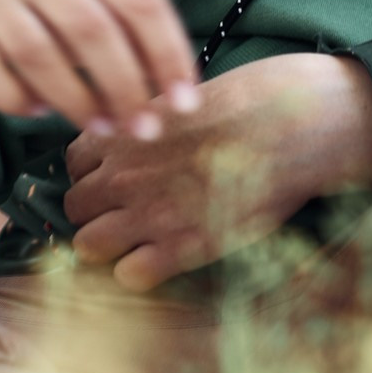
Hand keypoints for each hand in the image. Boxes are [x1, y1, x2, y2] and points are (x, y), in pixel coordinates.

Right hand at [0, 0, 199, 133]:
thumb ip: (130, 33)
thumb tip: (171, 93)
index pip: (139, 3)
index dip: (167, 55)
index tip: (184, 102)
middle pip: (90, 29)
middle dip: (124, 86)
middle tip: (143, 128)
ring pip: (38, 54)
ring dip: (77, 100)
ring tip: (102, 127)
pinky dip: (21, 101)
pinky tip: (41, 112)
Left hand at [61, 55, 371, 293]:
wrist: (297, 126)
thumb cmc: (255, 102)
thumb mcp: (188, 96)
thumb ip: (153, 121)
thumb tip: (144, 134)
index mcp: (126, 132)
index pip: (74, 163)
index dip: (95, 173)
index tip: (118, 178)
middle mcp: (124, 174)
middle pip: (75, 206)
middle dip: (97, 211)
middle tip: (131, 213)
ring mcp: (148, 213)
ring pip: (87, 245)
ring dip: (110, 245)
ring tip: (144, 240)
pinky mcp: (181, 248)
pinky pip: (128, 276)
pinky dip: (140, 272)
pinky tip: (168, 258)